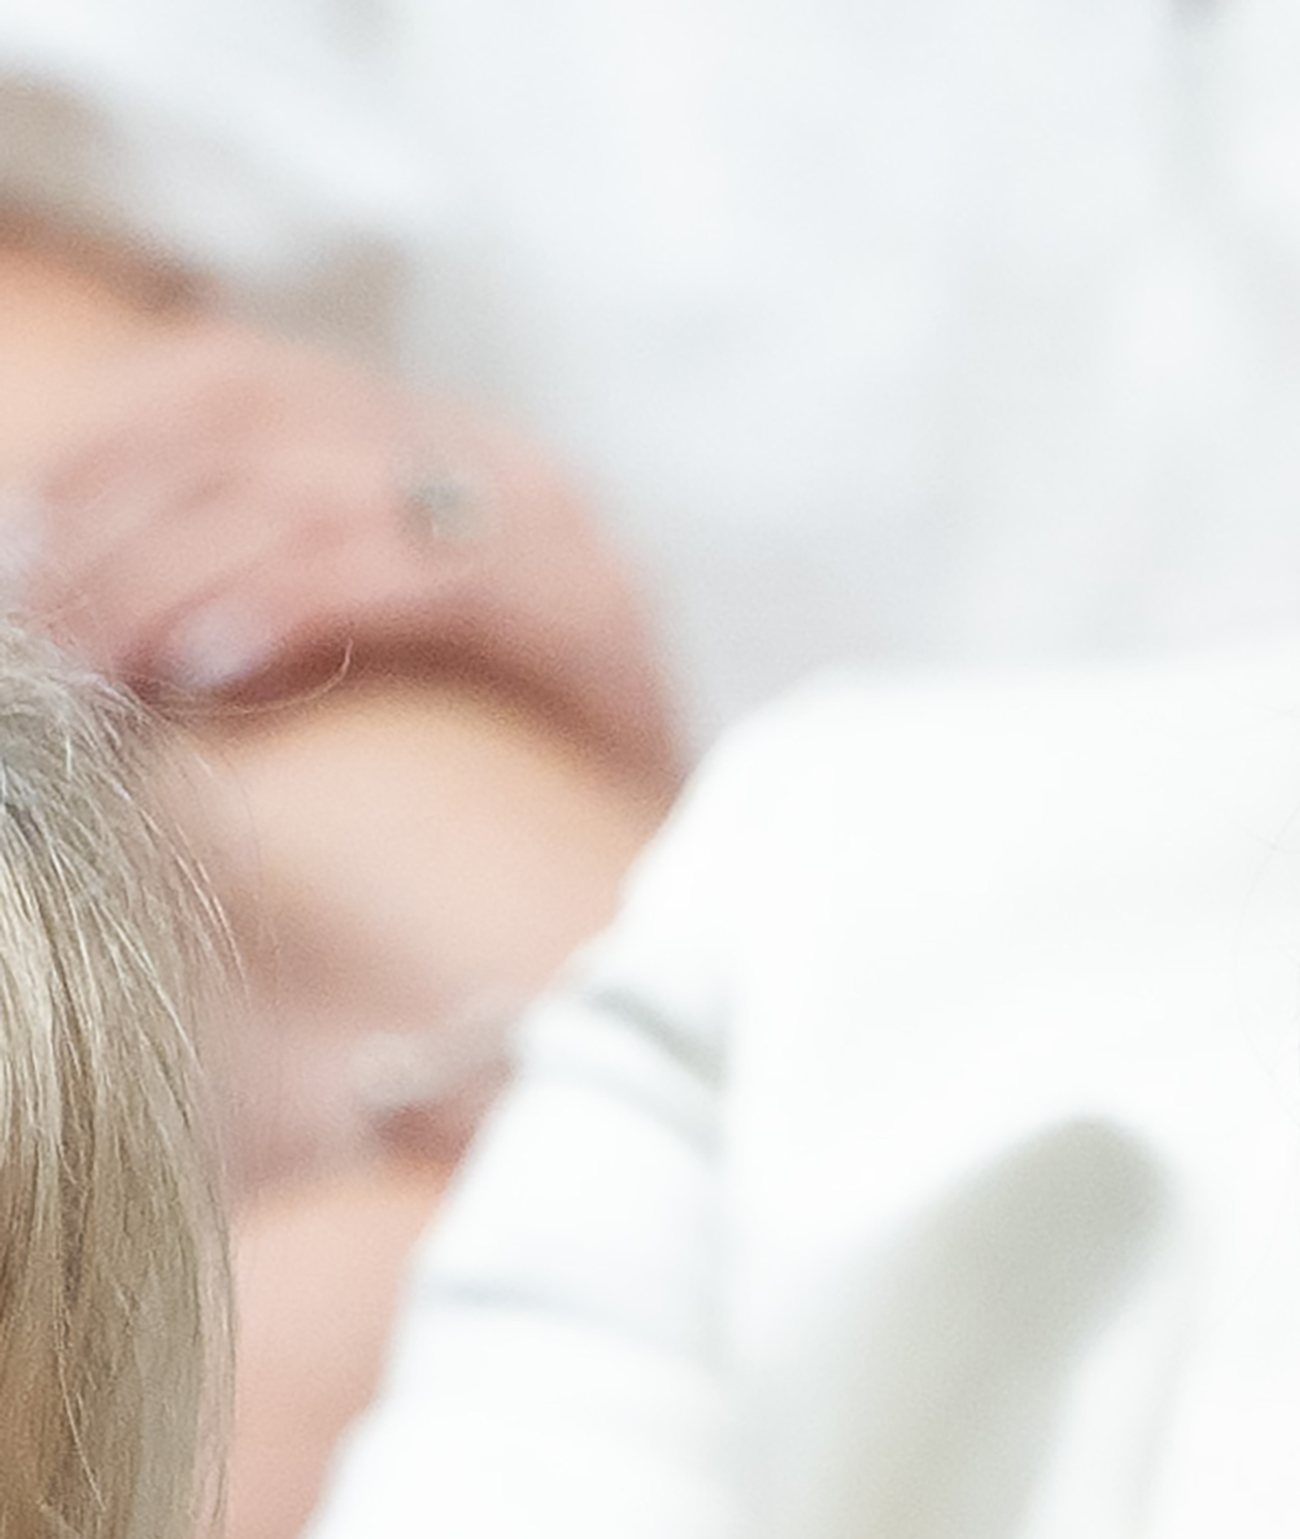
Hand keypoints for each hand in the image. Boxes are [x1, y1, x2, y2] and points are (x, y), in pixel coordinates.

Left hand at [10, 323, 680, 789]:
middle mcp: (497, 456)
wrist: (722, 892)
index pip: (229, 377)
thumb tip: (84, 597)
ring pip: (309, 493)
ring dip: (168, 574)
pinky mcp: (591, 612)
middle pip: (247, 418)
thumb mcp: (381, 666)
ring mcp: (555, 526)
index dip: (99, 438)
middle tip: (25, 607)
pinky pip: (409, 577)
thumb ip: (271, 595)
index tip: (15, 534)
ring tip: (84, 657)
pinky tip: (204, 674)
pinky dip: (288, 613)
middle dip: (108, 510)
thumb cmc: (531, 802)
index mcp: (440, 444)